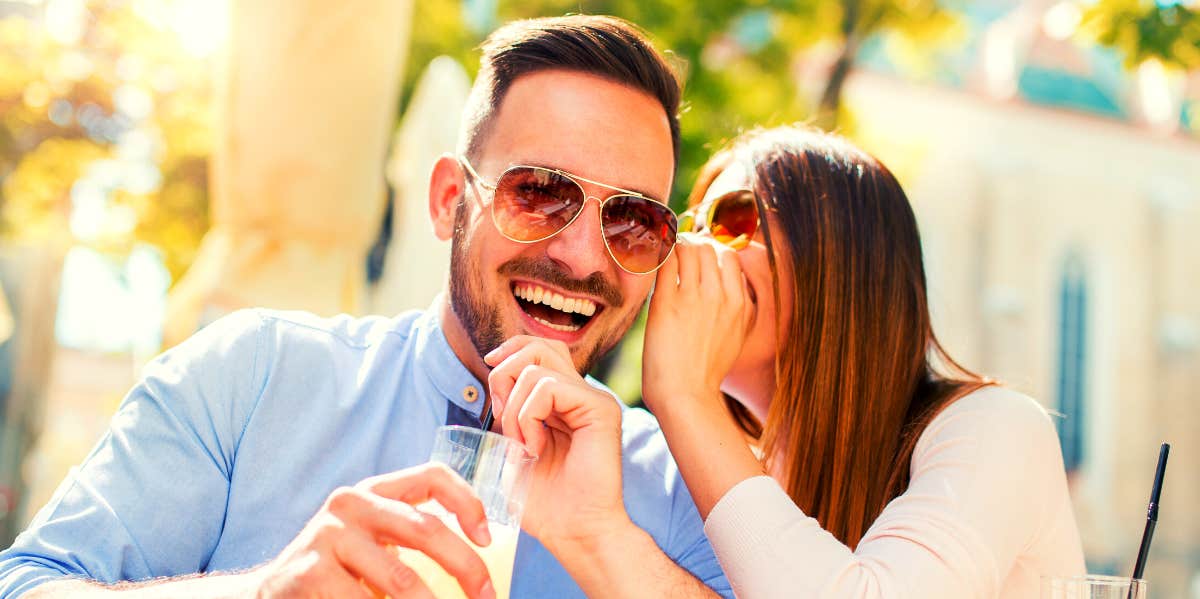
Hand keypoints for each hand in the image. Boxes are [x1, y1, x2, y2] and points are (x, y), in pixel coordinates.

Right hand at [251, 463, 495, 598]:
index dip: (468, 502)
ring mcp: (328, 536)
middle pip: (426, 530)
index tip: (488, 539)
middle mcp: (351, 503)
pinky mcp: (310, 572)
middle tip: (488, 597)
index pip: (432, 475)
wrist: (273, 592)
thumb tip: (480, 574)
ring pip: (402, 580)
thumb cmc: (340, 568)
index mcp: (375, 490)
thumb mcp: (375, 540)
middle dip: (466, 567)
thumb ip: (413, 536)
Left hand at [483, 336, 628, 547]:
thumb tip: (495, 373)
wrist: (573, 533)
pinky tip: (534, 447)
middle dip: (505, 373)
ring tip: (521, 444)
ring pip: (538, 366)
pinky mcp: (601, 409)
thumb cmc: (544, 501)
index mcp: (565, 400)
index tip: (488, 369)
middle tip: (501, 417)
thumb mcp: (513, 447)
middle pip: (539, 346)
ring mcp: (595, 399)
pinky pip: (549, 387)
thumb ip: (509, 410)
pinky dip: (528, 415)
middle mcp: (582, 394)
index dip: (510, 351)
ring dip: (513, 407)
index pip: (539, 349)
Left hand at [642, 234, 754, 413]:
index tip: (696, 257)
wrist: (686, 397)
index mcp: (741, 304)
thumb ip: (738, 309)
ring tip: (661, 257)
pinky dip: (657, 256)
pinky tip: (650, 262)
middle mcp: (721, 296)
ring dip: (673, 248)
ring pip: (687, 248)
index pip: (730, 256)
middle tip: (675, 254)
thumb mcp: (736, 337)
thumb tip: (731, 286)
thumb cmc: (705, 371)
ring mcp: (695, 298)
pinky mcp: (667, 304)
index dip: (711, 251)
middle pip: (708, 247)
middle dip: (691, 245)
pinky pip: (664, 262)